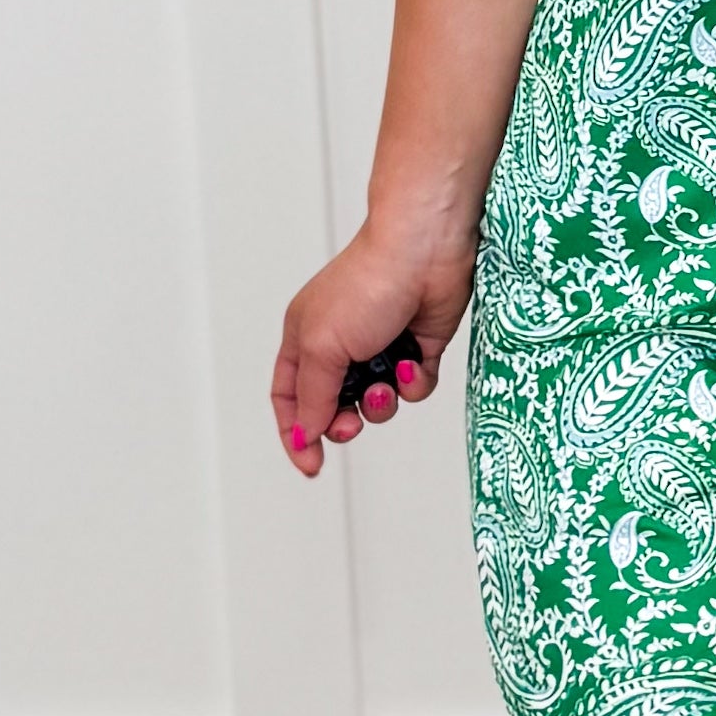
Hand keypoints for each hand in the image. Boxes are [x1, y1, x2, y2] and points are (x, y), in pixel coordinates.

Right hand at [272, 219, 476, 473]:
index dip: (295, 433)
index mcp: (304, 340)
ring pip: (377, 403)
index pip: (289, 398)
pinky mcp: (418, 347)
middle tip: (352, 422)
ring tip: (388, 383)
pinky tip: (413, 361)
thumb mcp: (322, 348)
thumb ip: (312, 398)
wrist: (425, 252)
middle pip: (334, 407)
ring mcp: (381, 347)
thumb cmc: (366, 286)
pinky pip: (413, 388)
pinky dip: (414, 382)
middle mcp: (340, 346)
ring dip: (382, 403)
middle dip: (344, 423)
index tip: (310, 463)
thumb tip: (304, 436)